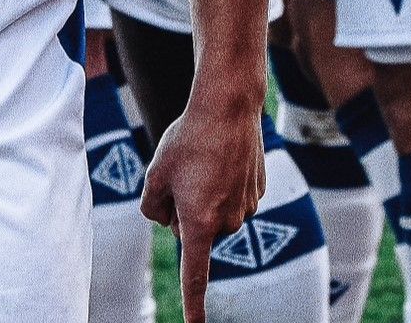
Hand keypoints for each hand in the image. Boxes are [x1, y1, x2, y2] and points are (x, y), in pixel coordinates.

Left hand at [140, 96, 264, 322]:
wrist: (228, 108)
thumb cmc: (187, 140)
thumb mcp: (155, 173)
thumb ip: (151, 207)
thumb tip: (165, 221)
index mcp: (200, 224)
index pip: (195, 275)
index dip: (194, 305)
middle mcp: (228, 223)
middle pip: (194, 230)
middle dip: (184, 211)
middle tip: (181, 173)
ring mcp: (247, 208)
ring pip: (214, 213)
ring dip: (203, 195)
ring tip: (203, 159)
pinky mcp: (258, 192)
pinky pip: (231, 197)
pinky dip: (223, 183)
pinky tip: (221, 157)